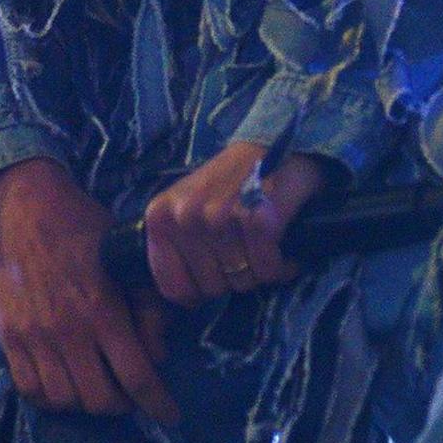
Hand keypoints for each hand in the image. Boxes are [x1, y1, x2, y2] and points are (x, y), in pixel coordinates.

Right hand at [0, 158, 176, 423]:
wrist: (26, 210)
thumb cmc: (86, 231)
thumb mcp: (129, 262)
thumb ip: (147, 309)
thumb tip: (157, 355)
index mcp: (103, 310)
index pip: (136, 376)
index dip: (157, 404)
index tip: (169, 416)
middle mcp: (67, 331)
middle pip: (100, 399)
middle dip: (123, 405)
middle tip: (129, 394)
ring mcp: (33, 337)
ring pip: (64, 400)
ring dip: (87, 403)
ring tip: (98, 388)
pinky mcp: (8, 337)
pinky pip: (29, 389)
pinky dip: (50, 397)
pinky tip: (65, 385)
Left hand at [139, 140, 327, 308]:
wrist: (271, 143)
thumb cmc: (227, 182)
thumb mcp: (185, 208)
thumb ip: (176, 247)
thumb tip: (187, 300)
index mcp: (160, 216)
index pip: (173, 288)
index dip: (199, 292)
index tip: (217, 275)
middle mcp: (185, 216)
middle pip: (212, 288)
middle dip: (234, 277)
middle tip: (246, 250)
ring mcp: (220, 218)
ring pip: (242, 281)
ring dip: (260, 270)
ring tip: (264, 244)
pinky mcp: (257, 220)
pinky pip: (268, 270)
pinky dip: (282, 265)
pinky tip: (282, 247)